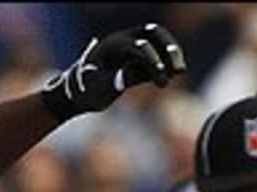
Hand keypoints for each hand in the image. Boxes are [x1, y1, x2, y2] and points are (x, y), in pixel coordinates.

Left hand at [40, 23, 184, 120]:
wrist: (77, 92)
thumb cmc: (84, 91)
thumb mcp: (96, 91)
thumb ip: (114, 82)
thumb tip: (130, 75)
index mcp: (111, 46)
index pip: (138, 47)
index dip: (152, 63)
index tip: (162, 80)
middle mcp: (123, 40)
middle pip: (152, 33)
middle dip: (169, 49)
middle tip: (179, 69)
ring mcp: (131, 46)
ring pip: (158, 38)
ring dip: (171, 52)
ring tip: (179, 71)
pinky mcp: (137, 56)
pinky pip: (156, 52)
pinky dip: (167, 60)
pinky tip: (173, 74)